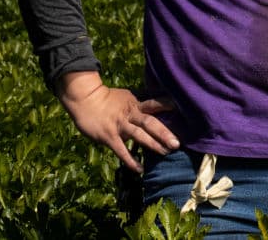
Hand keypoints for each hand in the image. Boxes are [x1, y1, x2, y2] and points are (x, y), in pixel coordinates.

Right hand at [57, 71, 178, 172]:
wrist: (85, 99)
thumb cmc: (107, 98)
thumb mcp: (126, 97)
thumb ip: (139, 105)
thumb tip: (156, 108)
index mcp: (135, 105)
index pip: (154, 104)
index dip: (167, 105)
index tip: (182, 109)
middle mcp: (130, 115)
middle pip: (150, 123)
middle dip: (164, 133)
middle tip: (177, 143)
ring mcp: (120, 126)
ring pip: (139, 136)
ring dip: (152, 144)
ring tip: (165, 153)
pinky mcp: (109, 137)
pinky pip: (121, 150)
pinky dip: (130, 160)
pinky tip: (139, 169)